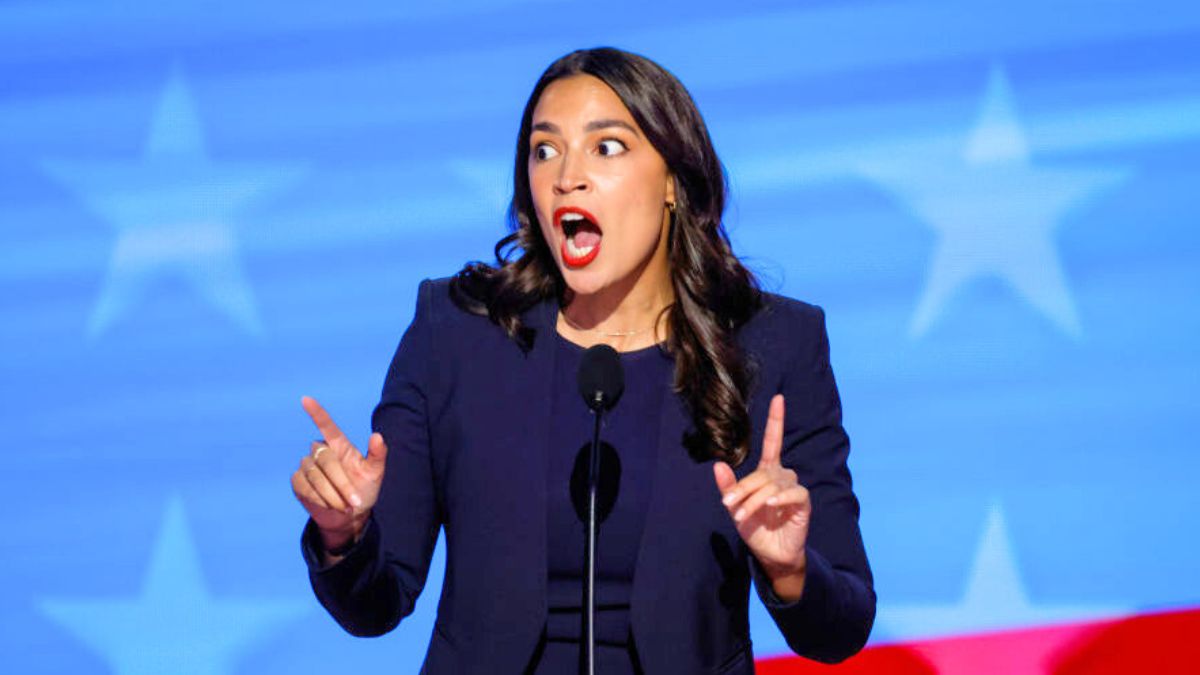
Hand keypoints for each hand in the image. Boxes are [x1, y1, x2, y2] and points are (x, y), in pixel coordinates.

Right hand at [290, 396, 387, 551]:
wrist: (350, 516)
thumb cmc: (364, 490)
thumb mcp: (375, 473)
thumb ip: (378, 455)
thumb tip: (377, 435)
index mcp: (340, 445)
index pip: (327, 425)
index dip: (316, 413)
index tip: (305, 399)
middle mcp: (321, 451)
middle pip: (325, 459)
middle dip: (340, 483)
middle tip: (353, 501)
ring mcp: (307, 466)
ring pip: (314, 475)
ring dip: (331, 494)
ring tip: (344, 506)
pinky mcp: (297, 481)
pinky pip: (303, 486)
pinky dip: (318, 499)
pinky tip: (329, 506)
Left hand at [714, 394, 810, 596]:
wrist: (770, 554)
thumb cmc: (755, 528)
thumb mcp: (735, 507)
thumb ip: (728, 487)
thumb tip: (718, 464)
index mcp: (767, 472)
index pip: (773, 441)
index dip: (776, 420)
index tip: (779, 398)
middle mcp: (782, 476)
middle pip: (762, 472)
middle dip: (743, 488)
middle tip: (729, 505)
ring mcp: (794, 488)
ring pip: (773, 483)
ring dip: (755, 498)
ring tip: (742, 514)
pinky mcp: (803, 502)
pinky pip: (794, 492)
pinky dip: (781, 496)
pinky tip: (772, 504)